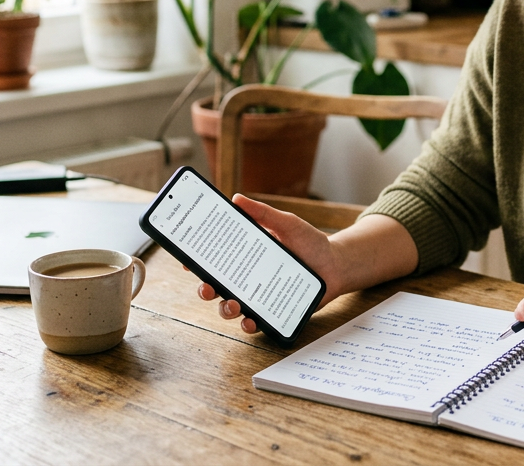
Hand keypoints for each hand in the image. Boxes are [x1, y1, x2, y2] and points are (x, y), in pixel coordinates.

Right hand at [194, 194, 347, 334]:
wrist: (335, 264)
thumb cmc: (310, 243)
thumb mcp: (287, 224)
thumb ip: (264, 214)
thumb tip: (237, 198)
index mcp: (245, 256)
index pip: (215, 260)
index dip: (197, 262)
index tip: (187, 260)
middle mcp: (247, 278)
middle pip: (216, 287)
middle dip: (205, 290)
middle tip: (207, 287)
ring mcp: (259, 296)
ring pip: (230, 308)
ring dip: (225, 309)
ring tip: (233, 304)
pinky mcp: (273, 311)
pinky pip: (255, 322)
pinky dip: (249, 324)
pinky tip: (251, 320)